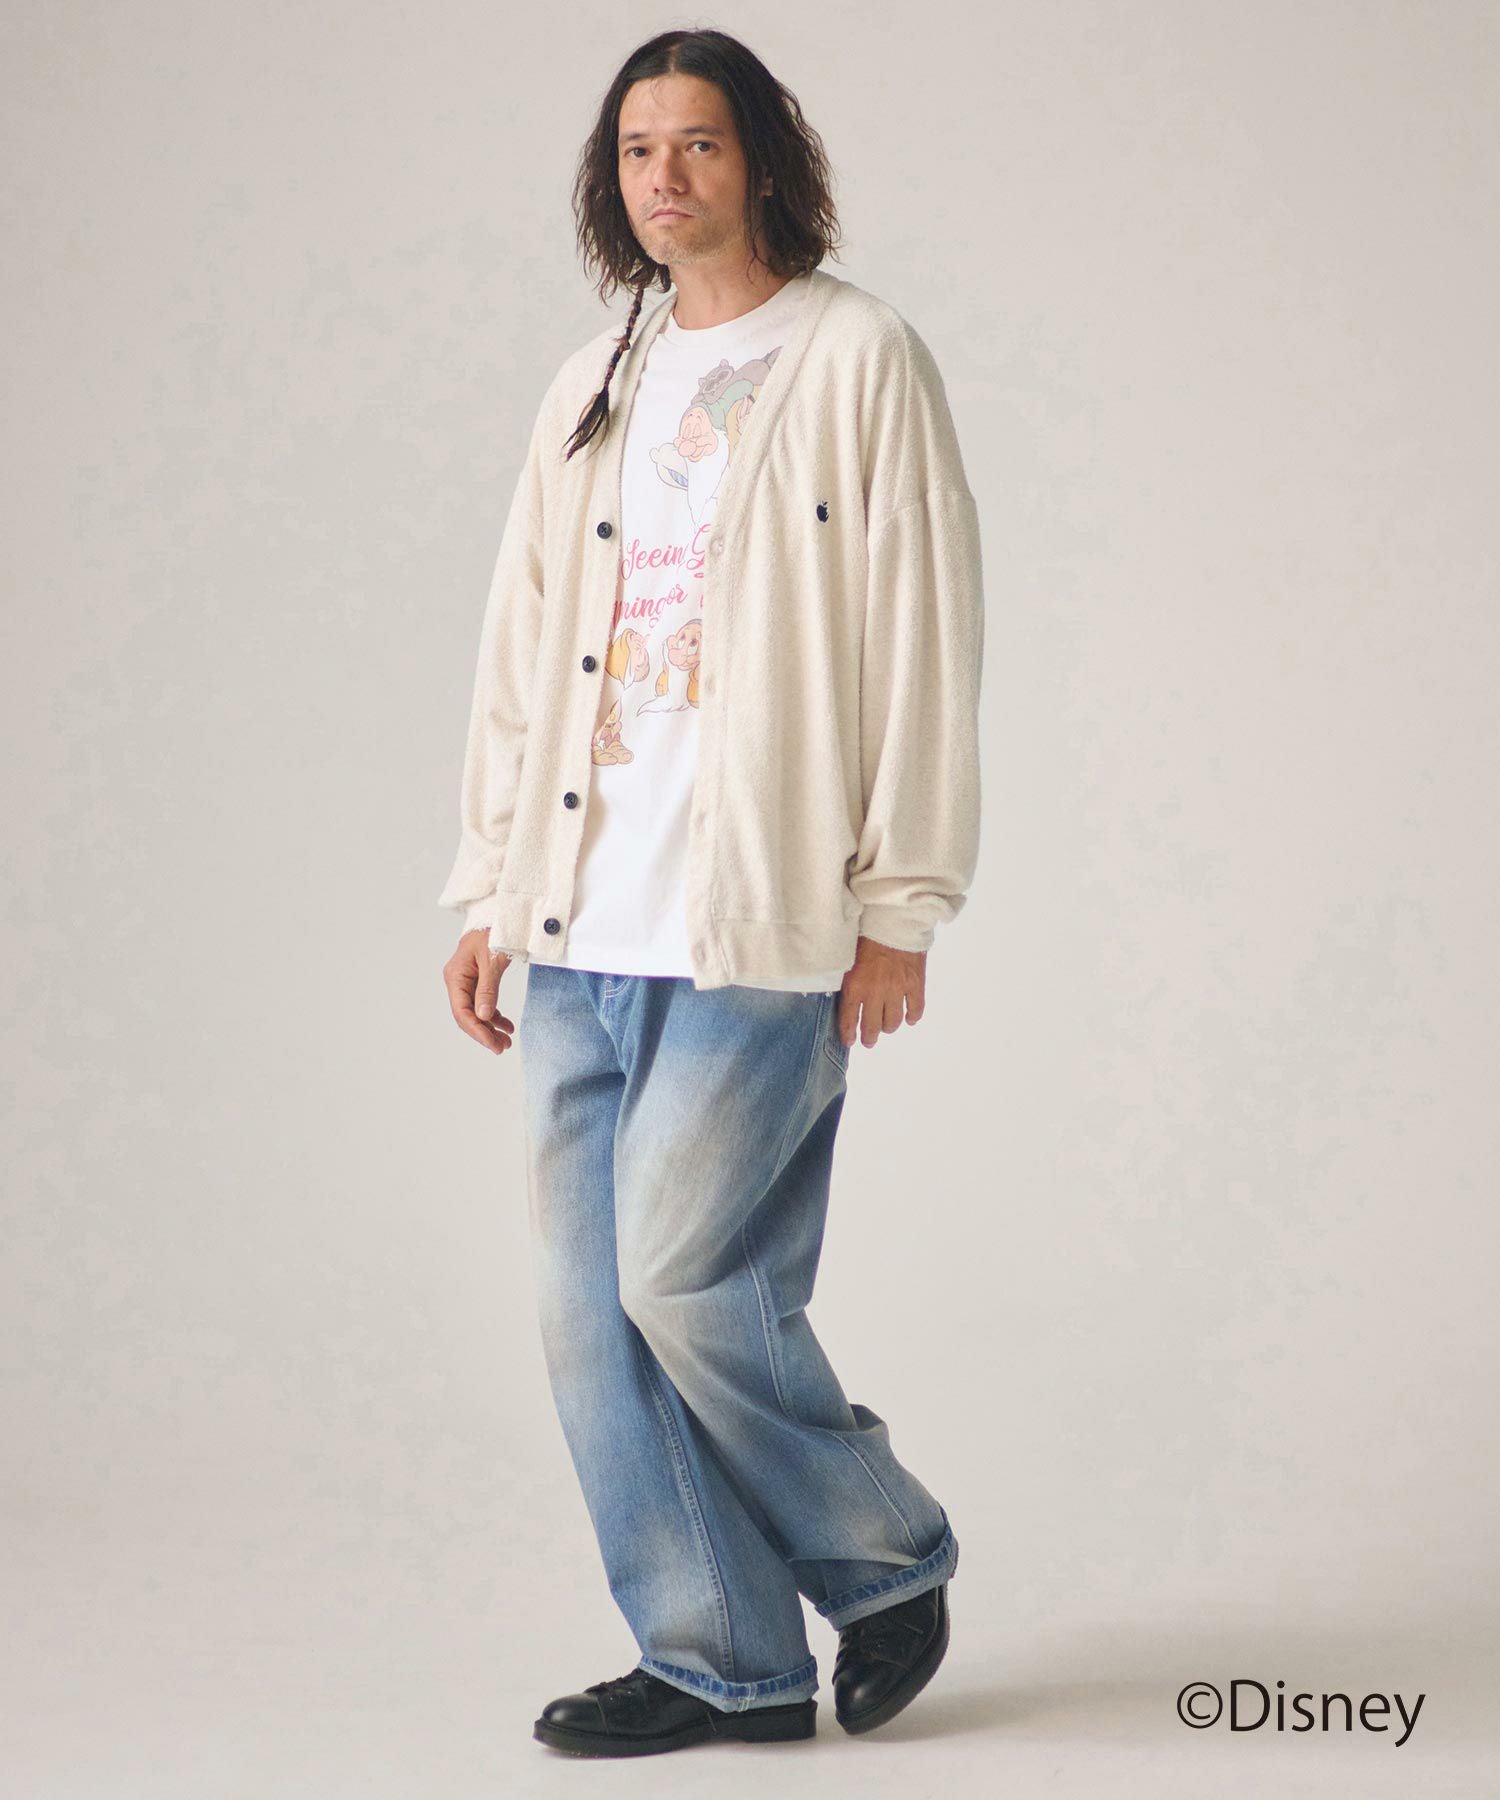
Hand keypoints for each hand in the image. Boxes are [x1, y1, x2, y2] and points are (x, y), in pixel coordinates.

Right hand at [444, 928, 516, 1054]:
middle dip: (484, 1033)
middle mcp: (457, 981)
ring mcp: (467, 982)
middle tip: (503, 1048)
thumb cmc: (494, 932)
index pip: (462, 1012)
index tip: (493, 1044)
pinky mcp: (478, 981)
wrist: (499, 915)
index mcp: (455, 976)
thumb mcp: (492, 961)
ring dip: (490, 1028)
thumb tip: (484, 1017)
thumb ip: (488, 989)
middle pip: (467, 1015)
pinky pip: (483, 1004)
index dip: (477, 1031)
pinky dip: (495, 1017)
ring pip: (475, 1012)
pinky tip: (507, 1026)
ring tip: (506, 1042)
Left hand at [837, 935, 926, 1050]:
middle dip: (869, 1036)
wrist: (894, 919)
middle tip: (868, 1040)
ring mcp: (898, 990)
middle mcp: (876, 993)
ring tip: (886, 1027)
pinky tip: (909, 1018)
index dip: (849, 1033)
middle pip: (873, 1026)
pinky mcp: (915, 984)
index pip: (850, 1018)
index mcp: (856, 986)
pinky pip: (916, 1009)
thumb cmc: (866, 933)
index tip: (850, 1041)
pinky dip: (912, 1017)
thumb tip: (846, 995)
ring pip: (894, 1022)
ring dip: (889, 1027)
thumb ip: (848, 979)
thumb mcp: (848, 957)